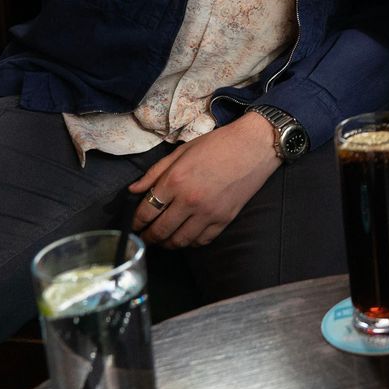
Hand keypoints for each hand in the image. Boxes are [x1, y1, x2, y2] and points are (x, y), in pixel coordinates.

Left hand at [129, 115, 280, 248]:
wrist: (254, 146)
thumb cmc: (217, 144)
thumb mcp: (181, 152)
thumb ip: (155, 172)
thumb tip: (133, 190)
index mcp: (175, 180)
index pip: (146, 211)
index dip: (135, 222)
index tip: (134, 225)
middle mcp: (189, 200)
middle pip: (160, 230)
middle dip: (148, 237)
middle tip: (144, 237)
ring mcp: (208, 212)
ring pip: (179, 241)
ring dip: (167, 244)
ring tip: (163, 240)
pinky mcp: (224, 219)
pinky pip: (202, 241)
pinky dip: (190, 242)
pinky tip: (186, 236)